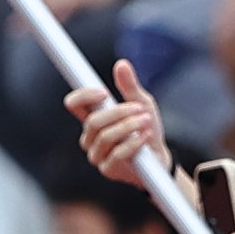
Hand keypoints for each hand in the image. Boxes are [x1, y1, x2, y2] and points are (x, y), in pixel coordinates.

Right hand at [70, 59, 172, 185]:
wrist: (160, 159)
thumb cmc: (147, 130)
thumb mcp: (142, 104)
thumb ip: (130, 86)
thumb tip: (121, 64)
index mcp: (93, 119)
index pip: (75, 105)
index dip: (83, 96)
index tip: (103, 91)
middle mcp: (90, 137)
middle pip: (93, 121)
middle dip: (118, 112)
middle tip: (139, 109)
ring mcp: (97, 155)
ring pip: (105, 136)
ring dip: (129, 126)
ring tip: (147, 121)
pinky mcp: (109, 169)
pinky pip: (117, 154)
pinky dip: (134, 143)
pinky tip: (145, 136)